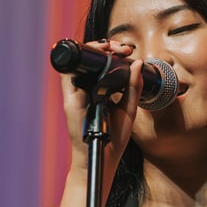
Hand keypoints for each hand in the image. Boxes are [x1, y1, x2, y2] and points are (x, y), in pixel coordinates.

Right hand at [60, 39, 143, 176]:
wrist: (102, 160)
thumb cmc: (113, 139)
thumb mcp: (129, 110)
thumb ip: (133, 88)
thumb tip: (138, 63)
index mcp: (100, 90)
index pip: (102, 63)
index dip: (113, 52)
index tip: (128, 50)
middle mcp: (86, 90)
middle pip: (90, 59)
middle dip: (105, 46)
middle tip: (123, 48)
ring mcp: (77, 94)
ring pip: (78, 63)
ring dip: (93, 50)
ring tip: (110, 48)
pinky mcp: (70, 101)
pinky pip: (68, 77)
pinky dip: (79, 64)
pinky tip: (95, 58)